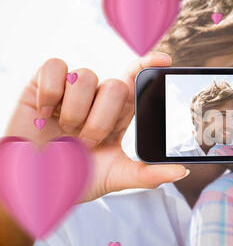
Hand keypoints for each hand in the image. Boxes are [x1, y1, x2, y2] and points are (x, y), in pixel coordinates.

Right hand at [5, 53, 187, 202]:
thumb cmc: (77, 177)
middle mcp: (99, 98)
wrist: (36, 184)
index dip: (149, 65)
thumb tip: (182, 171)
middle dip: (100, 120)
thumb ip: (148, 175)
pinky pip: (55, 67)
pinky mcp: (44, 84)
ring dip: (75, 112)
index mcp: (120, 113)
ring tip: (66, 131)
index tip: (164, 60)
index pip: (137, 80)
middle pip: (115, 85)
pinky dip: (50, 93)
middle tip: (86, 141)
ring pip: (85, 76)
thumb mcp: (116, 177)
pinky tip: (45, 114)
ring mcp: (72, 90)